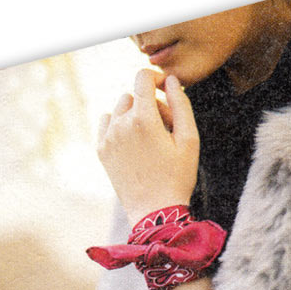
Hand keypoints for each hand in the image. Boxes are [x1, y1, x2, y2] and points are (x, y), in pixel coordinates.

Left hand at [97, 69, 199, 225]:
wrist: (154, 211)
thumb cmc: (177, 176)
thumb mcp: (189, 139)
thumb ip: (181, 104)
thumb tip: (171, 81)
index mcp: (143, 118)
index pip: (142, 78)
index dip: (156, 78)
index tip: (165, 89)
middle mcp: (120, 124)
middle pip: (133, 96)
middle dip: (149, 104)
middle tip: (165, 128)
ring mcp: (108, 138)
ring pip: (119, 109)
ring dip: (134, 114)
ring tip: (150, 138)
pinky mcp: (101, 150)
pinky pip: (106, 123)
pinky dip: (118, 125)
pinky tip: (132, 142)